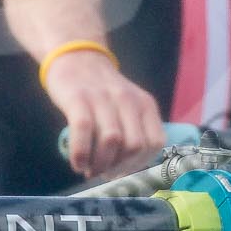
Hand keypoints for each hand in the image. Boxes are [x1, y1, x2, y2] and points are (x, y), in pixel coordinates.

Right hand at [43, 49, 165, 179]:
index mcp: (145, 105)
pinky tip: (77, 163)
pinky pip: (84, 130)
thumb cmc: (101, 91)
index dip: (139, 164)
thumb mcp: (127, 106)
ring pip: (112, 141)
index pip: (155, 143)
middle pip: (134, 146)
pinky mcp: (78, 97)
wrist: (76, 56)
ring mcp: (103, 98)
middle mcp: (128, 100)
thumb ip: (132, 133)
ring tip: (89, 169)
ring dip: (100, 164)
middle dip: (118, 168)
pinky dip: (81, 153)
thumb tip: (124, 173)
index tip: (122, 172)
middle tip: (103, 173)